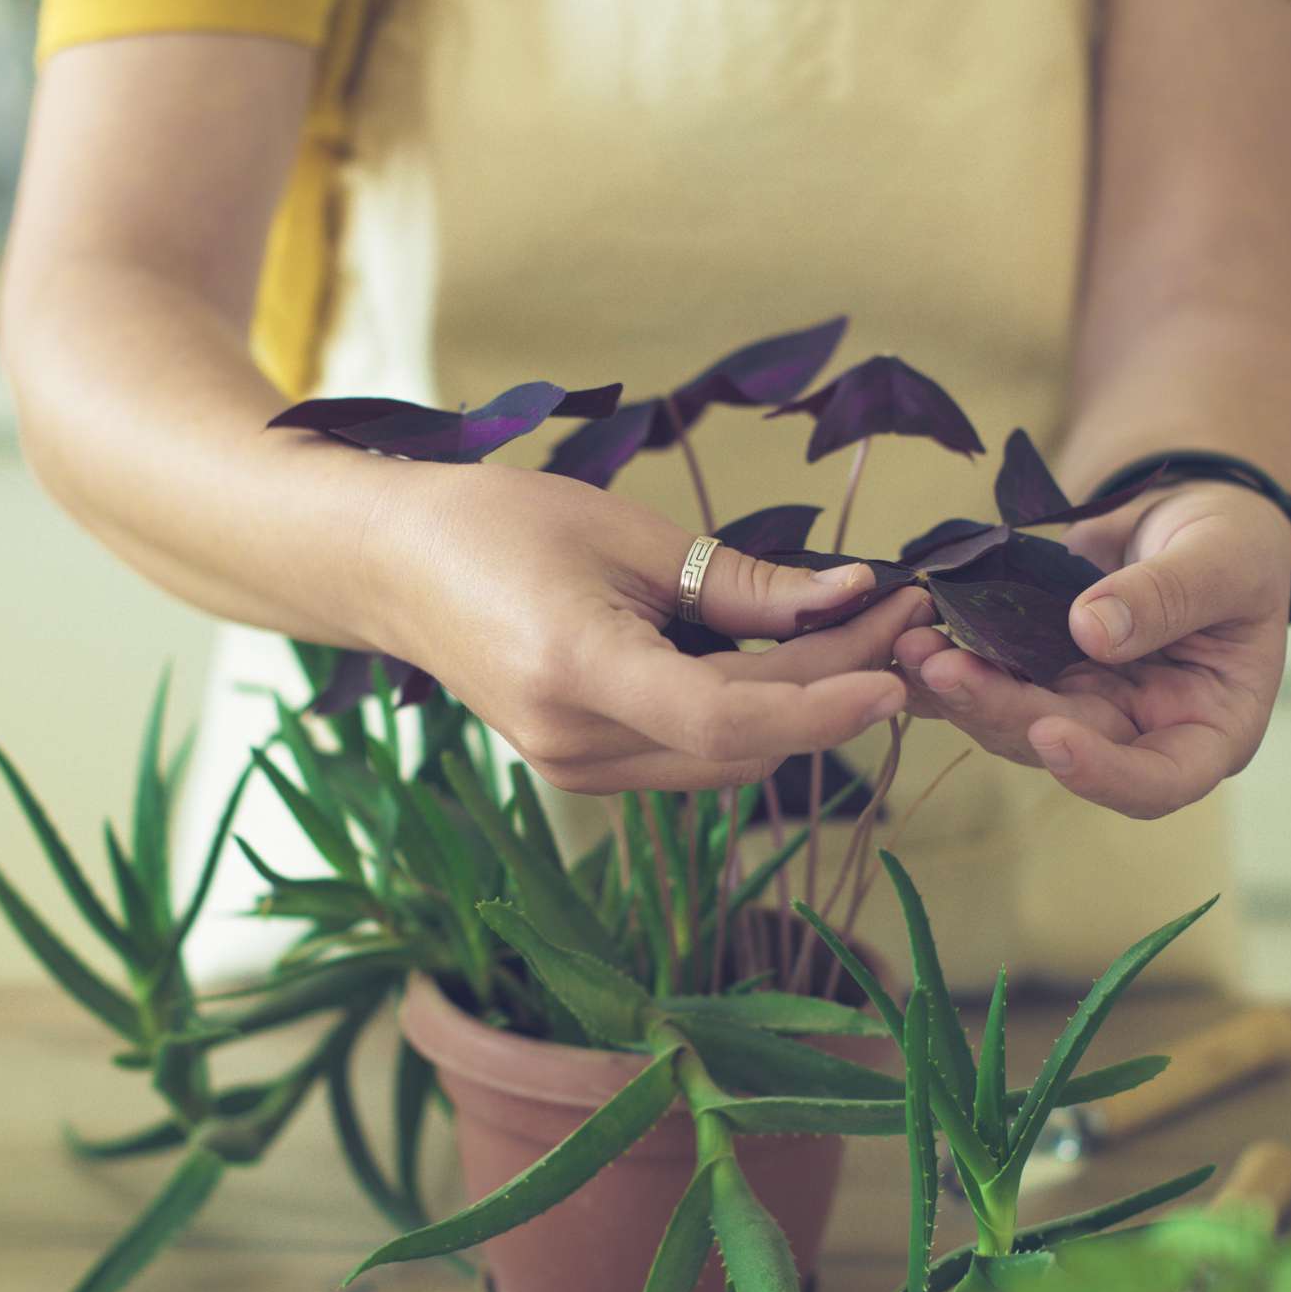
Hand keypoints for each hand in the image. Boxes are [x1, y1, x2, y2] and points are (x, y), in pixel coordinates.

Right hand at [363, 463, 927, 792]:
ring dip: (798, 705)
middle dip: (831, 683)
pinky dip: (748, 716)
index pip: (726, 717)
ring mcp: (574, 769)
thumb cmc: (496, 523)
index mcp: (575, 670)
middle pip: (742, 738)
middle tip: (894, 614)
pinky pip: (691, 754)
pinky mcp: (580, 769)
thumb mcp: (624, 531)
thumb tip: (844, 595)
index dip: (822, 702)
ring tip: (855, 632)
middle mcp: (574, 744)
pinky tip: (783, 662)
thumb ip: (737, 582)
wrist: (394, 567)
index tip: (896, 668)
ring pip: (726, 758)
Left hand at [893, 482, 1290, 818]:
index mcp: (1206, 730)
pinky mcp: (1039, 673)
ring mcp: (1082, 705)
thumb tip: (1094, 632)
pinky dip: (944, 664)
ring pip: (1011, 718)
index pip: (1160, 781)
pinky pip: (988, 677)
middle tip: (939, 667)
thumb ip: (1169, 596)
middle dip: (998, 709)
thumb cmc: (1232, 544)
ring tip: (910, 644)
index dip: (1101, 774)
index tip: (1049, 734)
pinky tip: (903, 639)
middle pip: (1062, 745)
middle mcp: (1136, 732)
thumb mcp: (1224, 560)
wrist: (1185, 517)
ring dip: (958, 687)